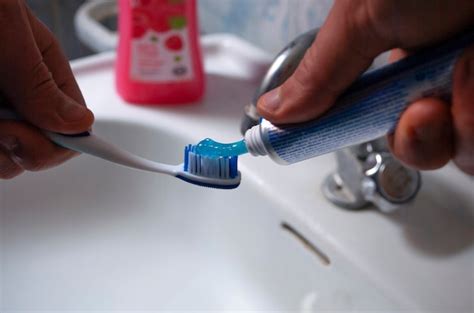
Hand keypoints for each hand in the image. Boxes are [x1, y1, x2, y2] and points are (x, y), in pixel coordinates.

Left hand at [0, 0, 93, 178]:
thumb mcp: (5, 29)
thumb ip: (39, 80)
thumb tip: (79, 122)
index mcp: (43, 73)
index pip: (75, 124)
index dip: (66, 142)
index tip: (41, 142)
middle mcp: (20, 98)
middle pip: (41, 149)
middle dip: (22, 146)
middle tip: (0, 126)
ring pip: (5, 159)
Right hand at [257, 0, 473, 174]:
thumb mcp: (362, 15)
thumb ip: (321, 72)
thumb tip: (273, 111)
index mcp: (397, 62)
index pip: (366, 120)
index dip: (352, 134)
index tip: (334, 138)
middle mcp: (437, 81)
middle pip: (417, 148)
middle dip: (416, 141)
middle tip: (423, 109)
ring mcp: (470, 91)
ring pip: (458, 153)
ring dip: (461, 123)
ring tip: (465, 65)